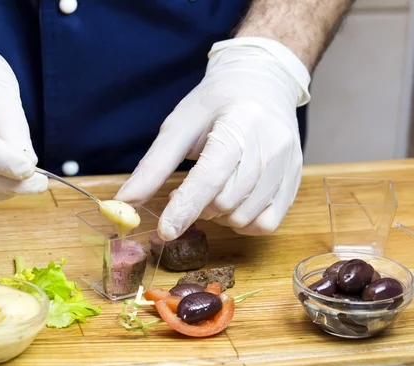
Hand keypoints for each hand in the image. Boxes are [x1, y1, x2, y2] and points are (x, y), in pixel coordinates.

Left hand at [115, 37, 310, 240]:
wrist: (261, 83)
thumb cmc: (214, 104)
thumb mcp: (179, 126)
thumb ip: (153, 166)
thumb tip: (124, 202)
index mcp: (240, 122)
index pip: (211, 175)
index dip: (185, 206)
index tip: (165, 230)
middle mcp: (271, 144)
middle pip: (225, 201)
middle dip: (197, 206)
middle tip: (188, 190)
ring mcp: (288, 164)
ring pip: (244, 216)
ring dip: (218, 215)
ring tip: (212, 189)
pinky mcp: (295, 180)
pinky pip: (266, 223)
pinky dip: (242, 222)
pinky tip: (232, 203)